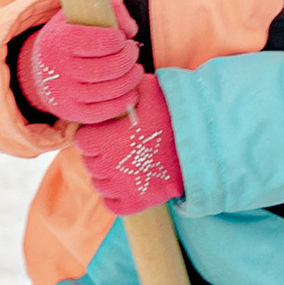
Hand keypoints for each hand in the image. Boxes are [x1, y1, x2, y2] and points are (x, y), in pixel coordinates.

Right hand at [15, 12, 143, 125]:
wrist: (39, 70)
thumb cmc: (67, 37)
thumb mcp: (78, 14)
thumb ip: (109, 10)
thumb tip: (131, 30)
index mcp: (59, 40)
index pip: (97, 41)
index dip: (117, 40)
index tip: (121, 38)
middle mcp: (58, 69)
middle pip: (106, 69)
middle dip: (128, 59)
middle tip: (133, 52)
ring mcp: (63, 93)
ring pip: (107, 91)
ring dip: (130, 80)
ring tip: (136, 70)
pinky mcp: (69, 111)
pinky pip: (101, 113)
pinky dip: (122, 103)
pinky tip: (132, 93)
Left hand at [73, 70, 184, 213]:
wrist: (200, 146)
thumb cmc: (174, 115)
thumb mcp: (151, 89)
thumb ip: (128, 86)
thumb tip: (120, 80)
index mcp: (105, 139)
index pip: (82, 141)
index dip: (93, 134)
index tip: (106, 131)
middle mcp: (108, 166)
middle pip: (89, 163)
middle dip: (100, 154)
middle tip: (119, 146)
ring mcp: (122, 187)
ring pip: (99, 184)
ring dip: (107, 175)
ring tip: (125, 164)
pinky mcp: (136, 203)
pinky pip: (111, 204)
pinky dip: (115, 196)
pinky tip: (128, 183)